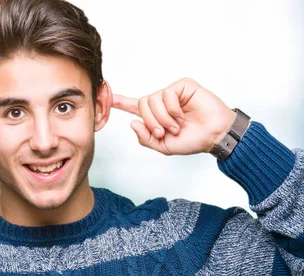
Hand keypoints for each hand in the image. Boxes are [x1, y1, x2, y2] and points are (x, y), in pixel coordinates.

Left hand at [112, 78, 235, 155]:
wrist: (214, 136)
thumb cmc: (192, 140)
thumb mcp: (163, 146)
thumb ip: (145, 138)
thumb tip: (132, 122)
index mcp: (155, 116)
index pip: (133, 106)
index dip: (119, 101)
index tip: (105, 94)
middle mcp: (161, 102)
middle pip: (141, 104)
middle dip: (151, 121)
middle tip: (164, 132)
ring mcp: (172, 93)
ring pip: (152, 100)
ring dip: (163, 118)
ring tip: (176, 126)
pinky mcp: (183, 86)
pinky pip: (166, 94)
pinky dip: (172, 109)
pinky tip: (182, 115)